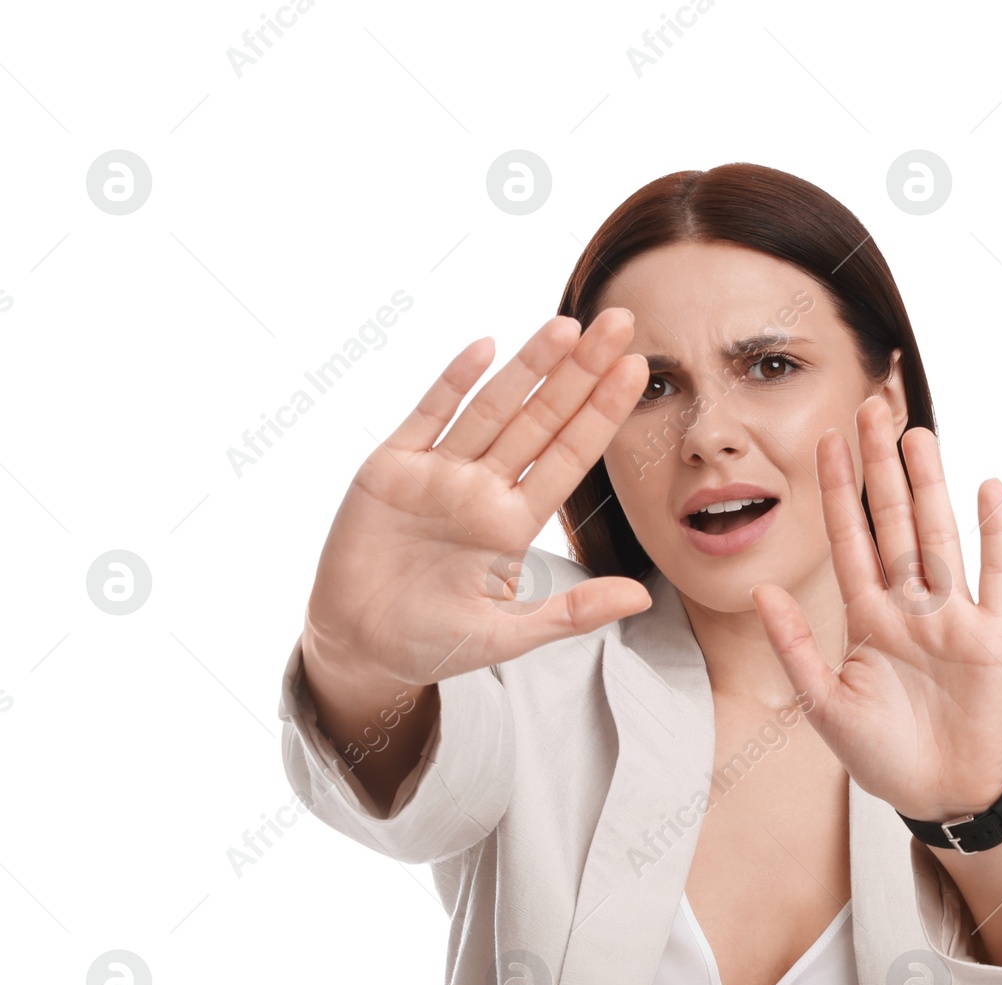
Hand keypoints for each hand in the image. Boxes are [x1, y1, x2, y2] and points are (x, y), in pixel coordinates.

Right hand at [302, 309, 650, 692]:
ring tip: (568, 326)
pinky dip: (452, 383)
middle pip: (541, 420)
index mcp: (514, 524)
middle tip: (621, 321)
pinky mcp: (391, 468)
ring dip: (528, 367)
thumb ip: (572, 613)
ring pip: (491, 409)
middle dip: (580, 372)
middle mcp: (482, 490)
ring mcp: (438, 474)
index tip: (638, 371)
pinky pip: (427, 417)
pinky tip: (485, 348)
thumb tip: (641, 597)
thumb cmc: (434, 643)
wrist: (359, 645)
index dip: (602, 414)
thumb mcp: (509, 637)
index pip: (570, 458)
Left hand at [750, 397, 1001, 822]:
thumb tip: (762, 592)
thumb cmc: (880, 756)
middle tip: (871, 409)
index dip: (836, 492)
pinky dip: (994, 535)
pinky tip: (989, 488)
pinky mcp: (992, 637)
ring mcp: (952, 617)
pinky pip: (995, 576)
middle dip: (881, 469)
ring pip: (938, 537)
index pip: (848, 541)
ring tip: (918, 435)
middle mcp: (909, 607)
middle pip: (893, 523)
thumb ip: (796, 648)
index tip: (825, 441)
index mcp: (866, 618)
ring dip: (929, 487)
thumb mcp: (824, 705)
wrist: (938, 794)